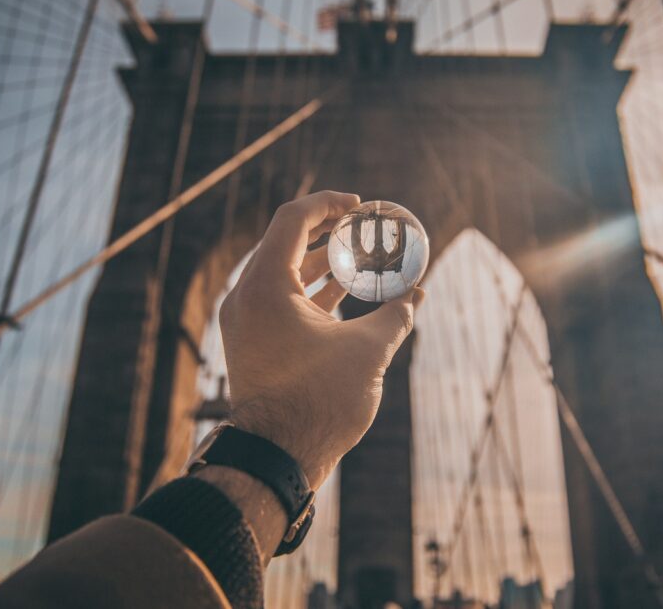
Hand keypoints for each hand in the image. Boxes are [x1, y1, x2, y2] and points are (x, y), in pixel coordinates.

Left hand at [219, 191, 423, 488]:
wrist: (277, 457)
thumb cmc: (319, 401)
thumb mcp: (368, 351)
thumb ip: (395, 315)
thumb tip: (417, 294)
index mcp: (266, 285)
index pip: (293, 220)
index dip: (329, 204)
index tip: (360, 205)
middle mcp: (246, 297)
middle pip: (285, 243)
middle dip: (327, 232)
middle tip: (361, 227)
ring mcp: (245, 321)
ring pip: (283, 274)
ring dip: (320, 263)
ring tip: (359, 259)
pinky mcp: (252, 343)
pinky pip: (279, 301)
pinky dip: (310, 292)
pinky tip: (344, 296)